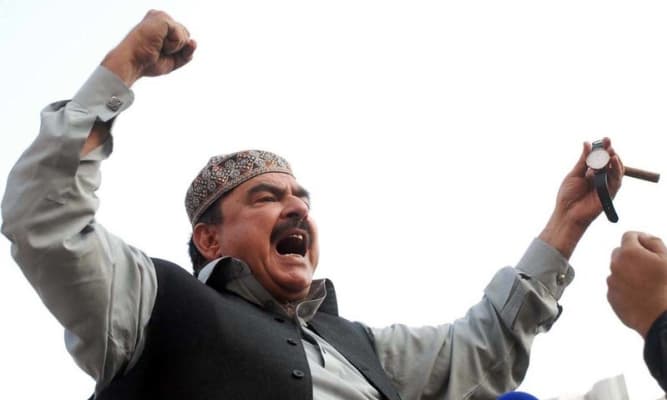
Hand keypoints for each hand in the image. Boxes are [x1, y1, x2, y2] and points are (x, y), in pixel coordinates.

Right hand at [102, 10, 195, 85]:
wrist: (132, 62)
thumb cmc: (148, 63)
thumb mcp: (173, 60)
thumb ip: (187, 52)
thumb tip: (194, 41)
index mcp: (161, 24)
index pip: (183, 38)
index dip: (177, 51)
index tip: (157, 53)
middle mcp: (161, 17)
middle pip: (187, 36)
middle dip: (177, 49)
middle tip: (157, 51)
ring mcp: (162, 16)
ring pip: (185, 36)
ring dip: (174, 48)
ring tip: (156, 47)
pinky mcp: (163, 19)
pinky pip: (181, 38)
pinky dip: (172, 46)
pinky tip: (158, 44)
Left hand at [539, 137, 622, 257]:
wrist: (567, 213)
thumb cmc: (568, 196)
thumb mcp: (574, 174)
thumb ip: (583, 160)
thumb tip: (587, 143)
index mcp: (591, 172)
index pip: (600, 158)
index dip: (603, 148)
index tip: (604, 138)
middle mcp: (601, 178)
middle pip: (609, 162)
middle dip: (609, 151)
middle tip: (607, 141)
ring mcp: (606, 185)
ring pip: (616, 170)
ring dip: (614, 159)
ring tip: (610, 151)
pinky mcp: (610, 193)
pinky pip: (617, 180)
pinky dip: (616, 170)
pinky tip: (613, 161)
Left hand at [607, 231, 666, 337]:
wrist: (661, 318)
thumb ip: (653, 242)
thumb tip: (643, 237)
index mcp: (629, 253)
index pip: (628, 236)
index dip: (640, 239)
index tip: (648, 246)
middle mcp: (615, 265)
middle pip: (620, 252)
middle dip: (632, 255)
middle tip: (649, 265)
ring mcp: (611, 282)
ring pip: (618, 270)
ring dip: (628, 271)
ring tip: (647, 283)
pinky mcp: (611, 296)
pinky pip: (616, 286)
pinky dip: (625, 286)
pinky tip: (640, 294)